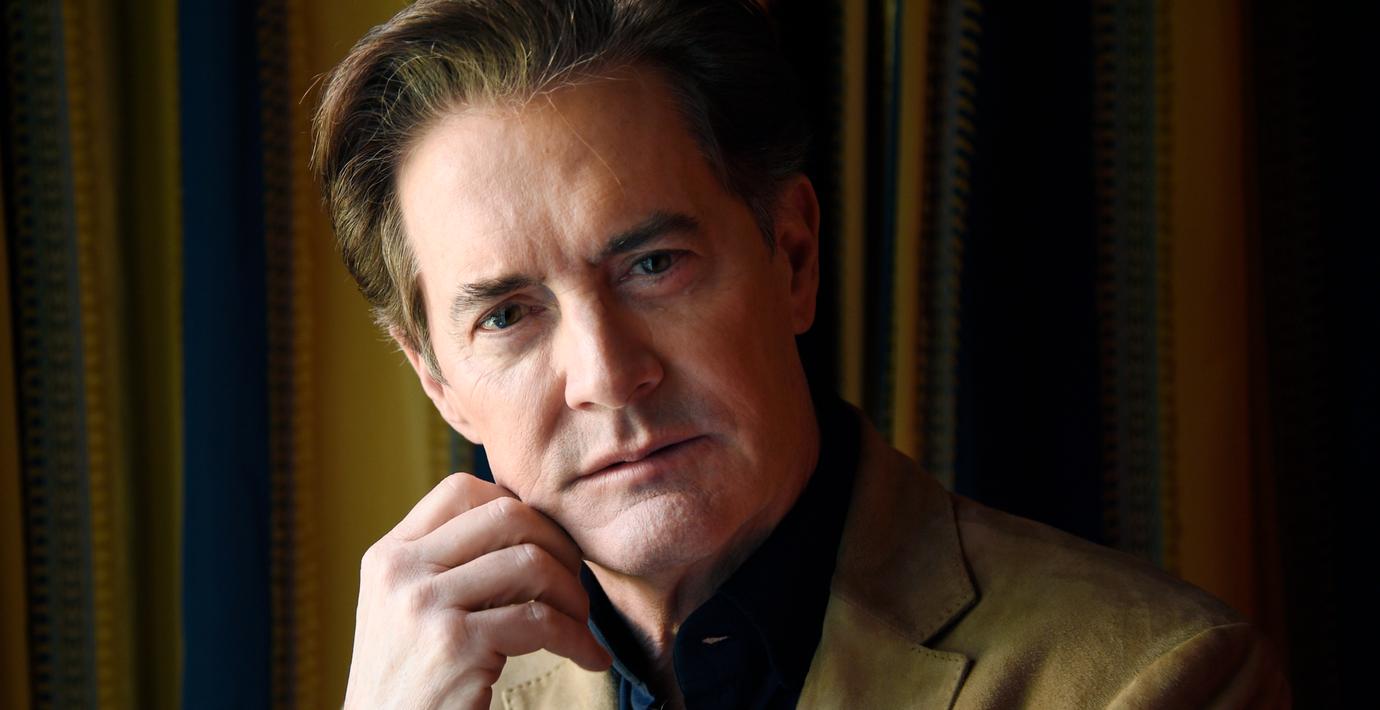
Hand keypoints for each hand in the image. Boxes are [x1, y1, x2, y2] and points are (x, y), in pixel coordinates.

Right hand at [342, 473, 611, 708]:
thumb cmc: (412, 679)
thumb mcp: (409, 607)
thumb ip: (448, 564)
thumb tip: (527, 521)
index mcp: (389, 555)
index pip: (461, 489)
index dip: (517, 506)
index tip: (545, 542)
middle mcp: (400, 571)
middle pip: (505, 514)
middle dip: (558, 543)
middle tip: (575, 578)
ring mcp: (424, 606)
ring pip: (531, 563)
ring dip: (573, 593)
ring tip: (580, 620)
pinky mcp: (454, 645)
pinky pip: (540, 621)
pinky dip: (577, 638)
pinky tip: (589, 656)